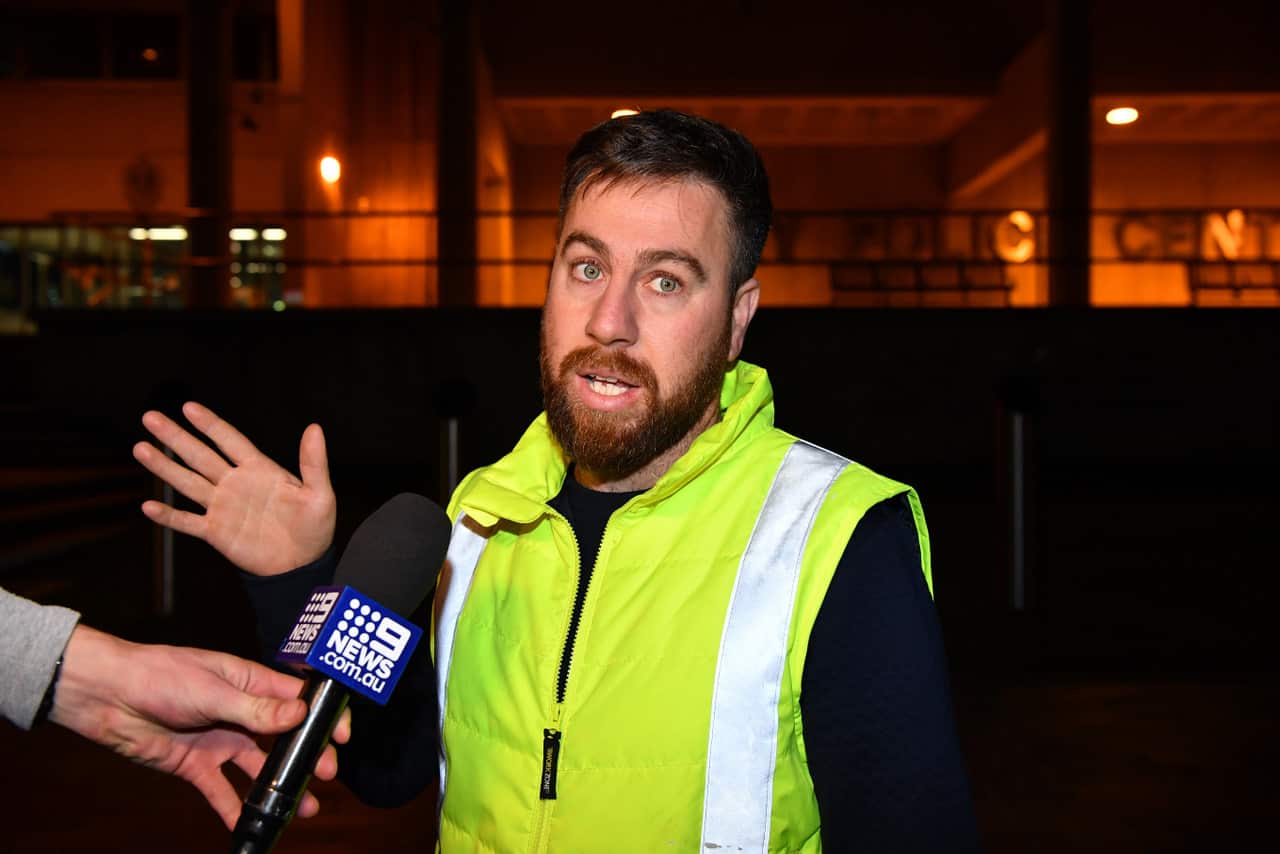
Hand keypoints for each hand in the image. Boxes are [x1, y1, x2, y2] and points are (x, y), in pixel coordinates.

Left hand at [50, 625, 351, 828]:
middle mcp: (239, 712)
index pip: (298, 698)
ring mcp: (219, 739)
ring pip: (258, 767)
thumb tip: (299, 714)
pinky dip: (234, 809)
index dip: (322, 715)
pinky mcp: (196, 765)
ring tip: (301, 807)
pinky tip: (249, 825)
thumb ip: (255, 708)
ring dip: (279, 785)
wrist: (107, 697)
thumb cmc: (160, 676)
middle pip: (284, 736)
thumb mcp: (212, 690)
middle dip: (307, 755)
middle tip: (325, 774)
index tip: (341, 735)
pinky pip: (221, 790)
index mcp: (249, 682)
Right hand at [133, 402, 335, 575]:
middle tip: (150, 417)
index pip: (229, 440)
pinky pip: (188, 522)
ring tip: (140, 448)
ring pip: (188, 483)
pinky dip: (169, 516)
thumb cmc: (314, 527)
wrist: (302, 565)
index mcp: (259, 470)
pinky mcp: (216, 532)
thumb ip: (314, 462)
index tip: (188, 407)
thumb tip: (315, 428)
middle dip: (175, 437)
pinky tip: (148, 507)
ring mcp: (223, 507)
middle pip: (200, 456)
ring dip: (164, 468)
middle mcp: (235, 483)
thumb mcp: (320, 494)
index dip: (210, 424)